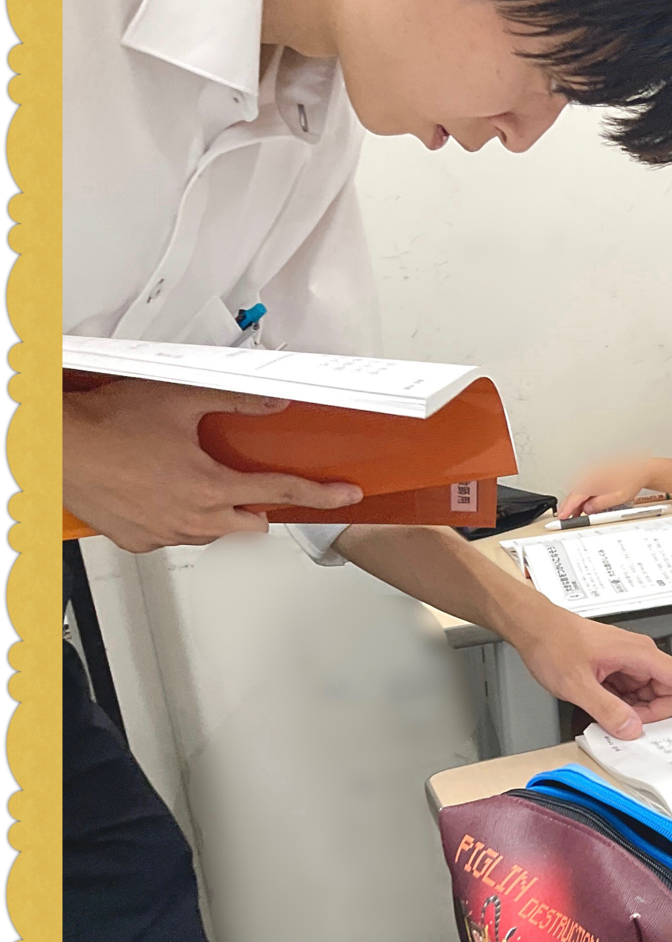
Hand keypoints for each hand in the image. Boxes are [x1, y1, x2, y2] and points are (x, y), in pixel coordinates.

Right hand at [64, 380, 363, 552]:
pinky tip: (162, 494)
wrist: (56, 446)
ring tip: (197, 482)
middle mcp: (190, 518)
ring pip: (211, 533)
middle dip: (259, 506)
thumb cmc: (108, 424)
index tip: (345, 497)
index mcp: (210, 487)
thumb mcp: (181, 399)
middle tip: (248, 483)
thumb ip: (235, 400)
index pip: (282, 492)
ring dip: (218, 513)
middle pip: (252, 523)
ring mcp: (162, 534)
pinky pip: (173, 537)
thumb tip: (274, 401)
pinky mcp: (136, 542)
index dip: (321, 494)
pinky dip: (178, 520)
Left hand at [509, 609, 671, 738]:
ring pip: (651, 697)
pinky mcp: (620, 670)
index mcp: (639, 654)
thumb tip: (632, 729)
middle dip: (652, 715)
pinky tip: (601, 703)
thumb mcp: (576, 684)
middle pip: (669, 695)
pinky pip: (634, 695)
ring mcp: (631, 663)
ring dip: (634, 711)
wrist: (536, 626)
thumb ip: (607, 709)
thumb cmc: (554, 643)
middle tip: (622, 721)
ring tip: (602, 706)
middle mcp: (641, 657)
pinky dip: (623, 706)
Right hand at [557, 454, 651, 518]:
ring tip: (572, 515)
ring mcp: (594, 474)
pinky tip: (583, 505)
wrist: (642, 469)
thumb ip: (601, 504)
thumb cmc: (633, 479)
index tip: (562, 517)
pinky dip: (582, 497)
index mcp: (594, 478)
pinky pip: (585, 488)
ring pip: (579, 490)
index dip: (567, 508)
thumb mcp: (619, 496)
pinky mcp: (597, 476)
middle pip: (575, 493)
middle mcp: (592, 474)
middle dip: (568, 506)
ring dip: (575, 502)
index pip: (576, 496)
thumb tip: (587, 509)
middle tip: (563, 518)